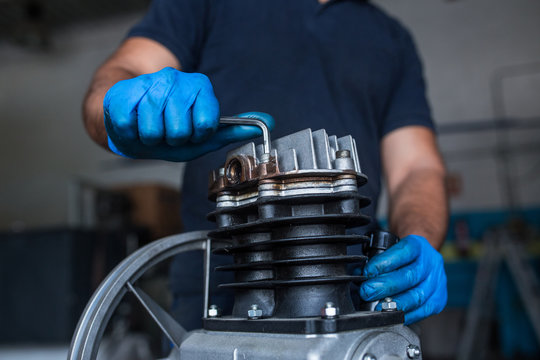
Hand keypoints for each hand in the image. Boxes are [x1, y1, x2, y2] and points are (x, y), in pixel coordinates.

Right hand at [104, 67, 273, 160]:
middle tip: (167, 131)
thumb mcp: (202, 135)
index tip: (191, 131)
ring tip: (150, 128)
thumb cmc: (167, 130)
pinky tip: (133, 123)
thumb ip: (232, 130)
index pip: (206, 124)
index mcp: (200, 87)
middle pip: (180, 130)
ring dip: (151, 138)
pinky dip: (131, 134)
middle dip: (172, 139)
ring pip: (154, 130)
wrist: (128, 119)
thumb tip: (268, 122)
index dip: (196, 135)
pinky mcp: (122, 93)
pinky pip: (131, 126)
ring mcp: (148, 83)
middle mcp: (176, 79)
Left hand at [359, 234, 446, 323]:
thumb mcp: (391, 248)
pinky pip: (423, 310)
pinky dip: (407, 314)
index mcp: (417, 245)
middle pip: (409, 277)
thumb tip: (358, 273)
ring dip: (395, 304)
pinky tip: (393, 314)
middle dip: (385, 286)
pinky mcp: (439, 298)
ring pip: (418, 296)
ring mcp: (437, 281)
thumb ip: (376, 259)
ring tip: (378, 306)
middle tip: (367, 292)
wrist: (423, 257)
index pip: (402, 252)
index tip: (368, 271)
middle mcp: (430, 262)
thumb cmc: (403, 255)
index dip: (384, 263)